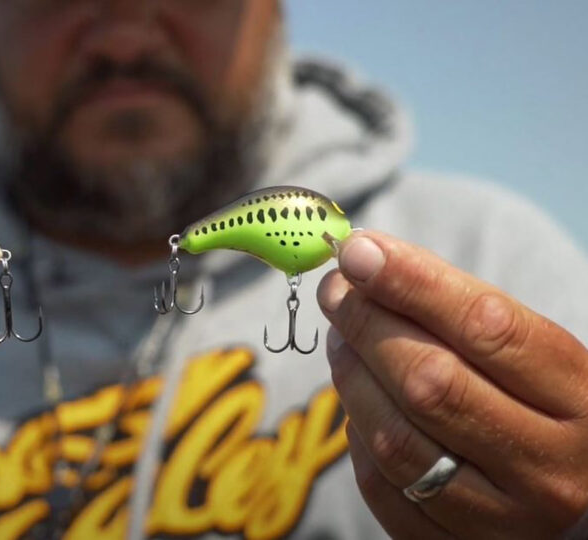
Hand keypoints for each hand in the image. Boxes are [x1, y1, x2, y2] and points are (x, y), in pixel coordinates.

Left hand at [317, 230, 587, 538]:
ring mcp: (502, 519)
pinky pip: (384, 489)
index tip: (358, 250)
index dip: (413, 282)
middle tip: (335, 288)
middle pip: (431, 382)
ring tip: (340, 336)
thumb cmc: (554, 413)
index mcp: (583, 402)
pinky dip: (358, 437)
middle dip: (368, 323)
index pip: (487, 328)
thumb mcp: (542, 359)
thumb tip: (368, 262)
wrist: (579, 497)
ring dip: (351, 376)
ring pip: (396, 439)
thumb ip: (468, 315)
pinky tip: (358, 401)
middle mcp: (549, 467)